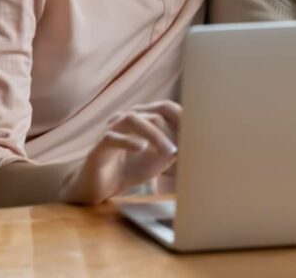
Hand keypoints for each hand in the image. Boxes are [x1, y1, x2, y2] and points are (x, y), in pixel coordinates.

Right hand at [61, 100, 180, 203]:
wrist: (100, 187)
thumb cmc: (130, 168)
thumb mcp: (158, 160)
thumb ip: (173, 149)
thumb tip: (191, 142)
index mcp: (142, 119)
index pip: (165, 107)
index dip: (182, 116)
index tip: (197, 132)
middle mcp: (126, 119)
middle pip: (153, 112)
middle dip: (172, 129)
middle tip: (184, 148)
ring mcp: (111, 130)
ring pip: (133, 119)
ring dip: (154, 134)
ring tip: (169, 151)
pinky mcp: (99, 146)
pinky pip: (112, 137)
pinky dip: (129, 141)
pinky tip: (141, 148)